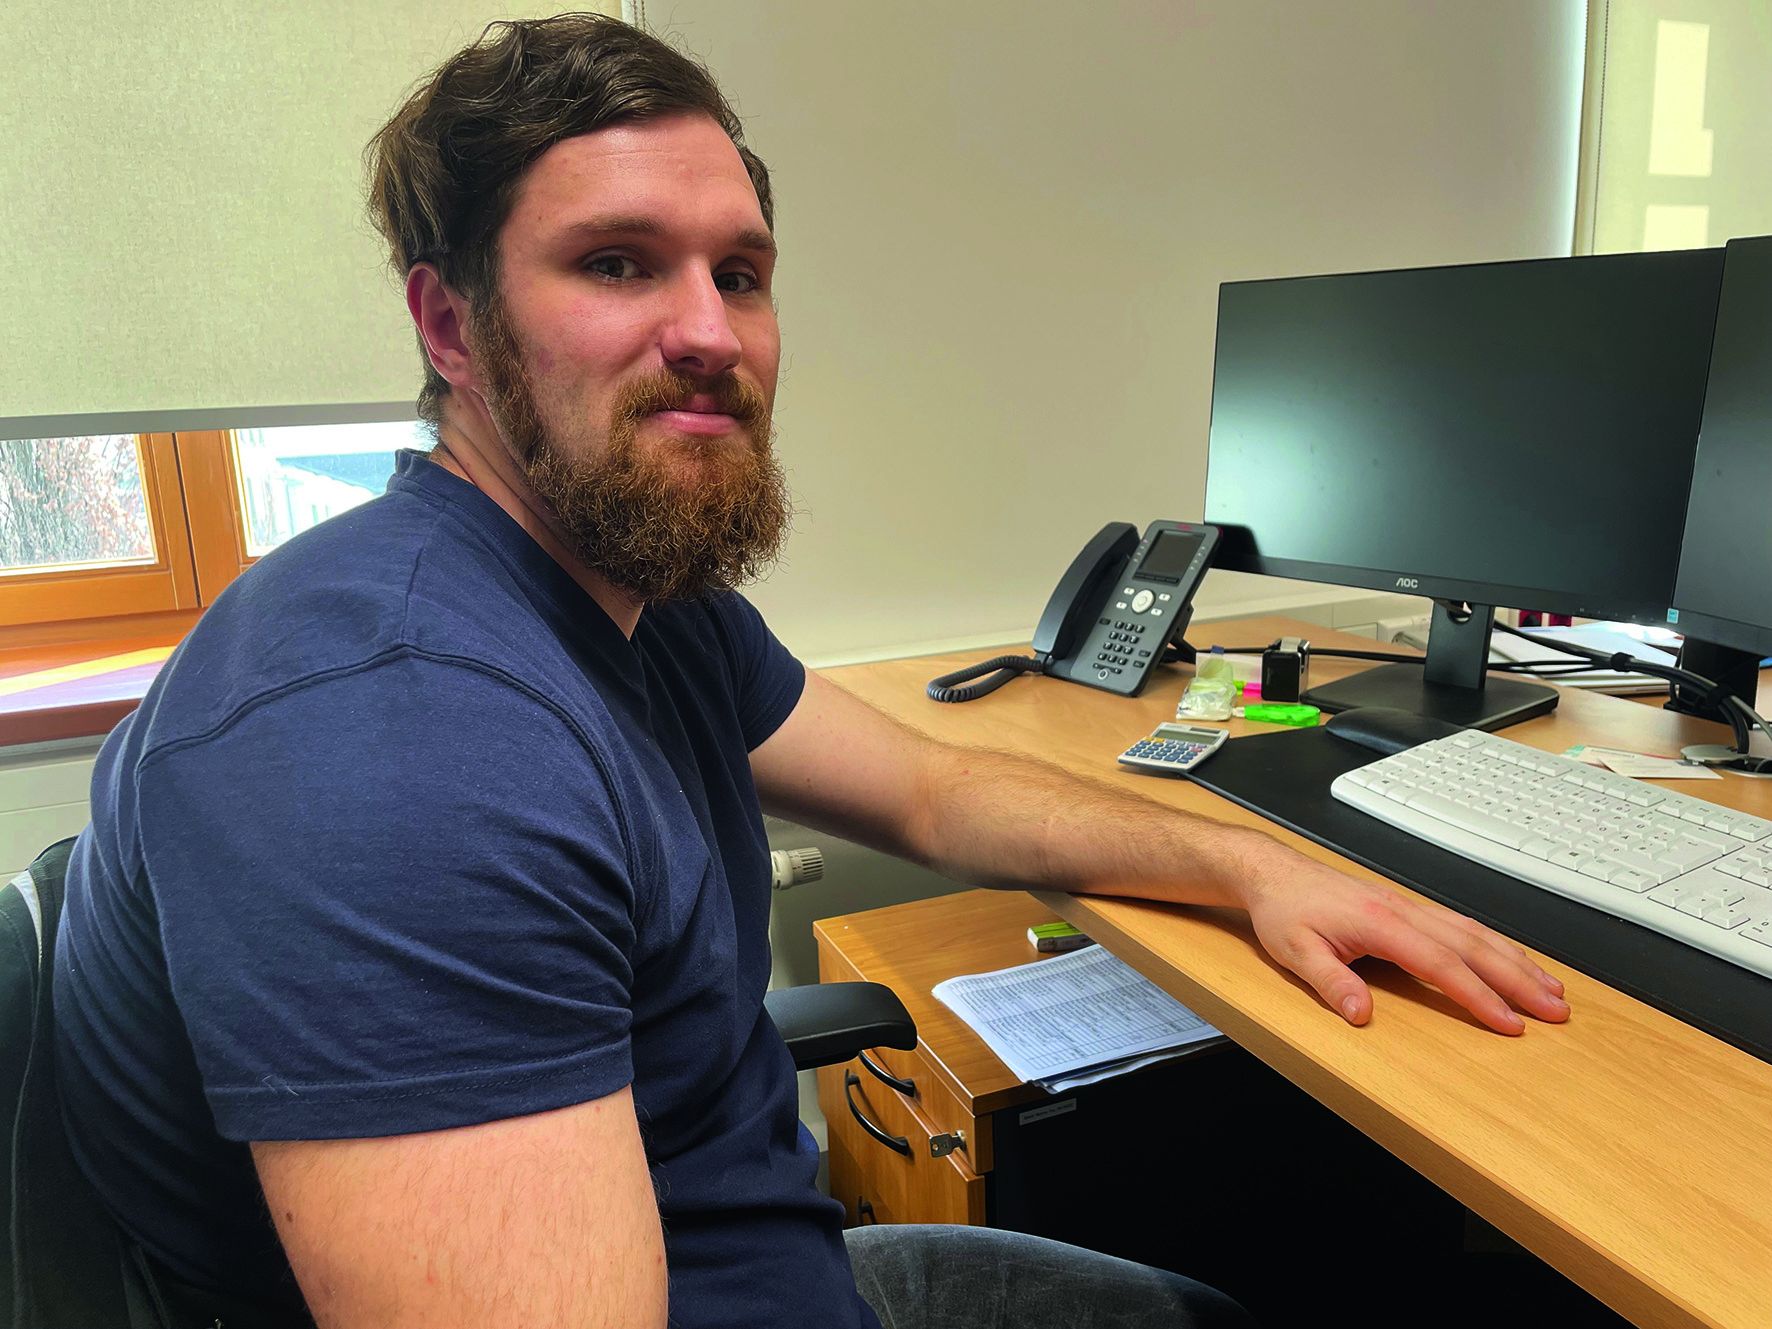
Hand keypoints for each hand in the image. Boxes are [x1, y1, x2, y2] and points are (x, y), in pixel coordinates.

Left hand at [1237, 843, 1569, 1033]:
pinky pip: (1461, 926)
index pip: (1441, 964)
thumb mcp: (1294, 951)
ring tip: (1552, 989)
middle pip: (1473, 946)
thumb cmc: (1284, 910)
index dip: (1478, 996)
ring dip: (1515, 960)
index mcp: (1379, 922)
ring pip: (1474, 933)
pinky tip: (1511, 959)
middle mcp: (1403, 910)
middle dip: (1518, 979)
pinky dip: (1493, 944)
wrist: (1273, 872)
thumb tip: (1362, 1015)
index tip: (1510, 1023)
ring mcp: (1408, 906)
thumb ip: (1330, 983)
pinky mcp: (1406, 908)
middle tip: (1557, 1010)